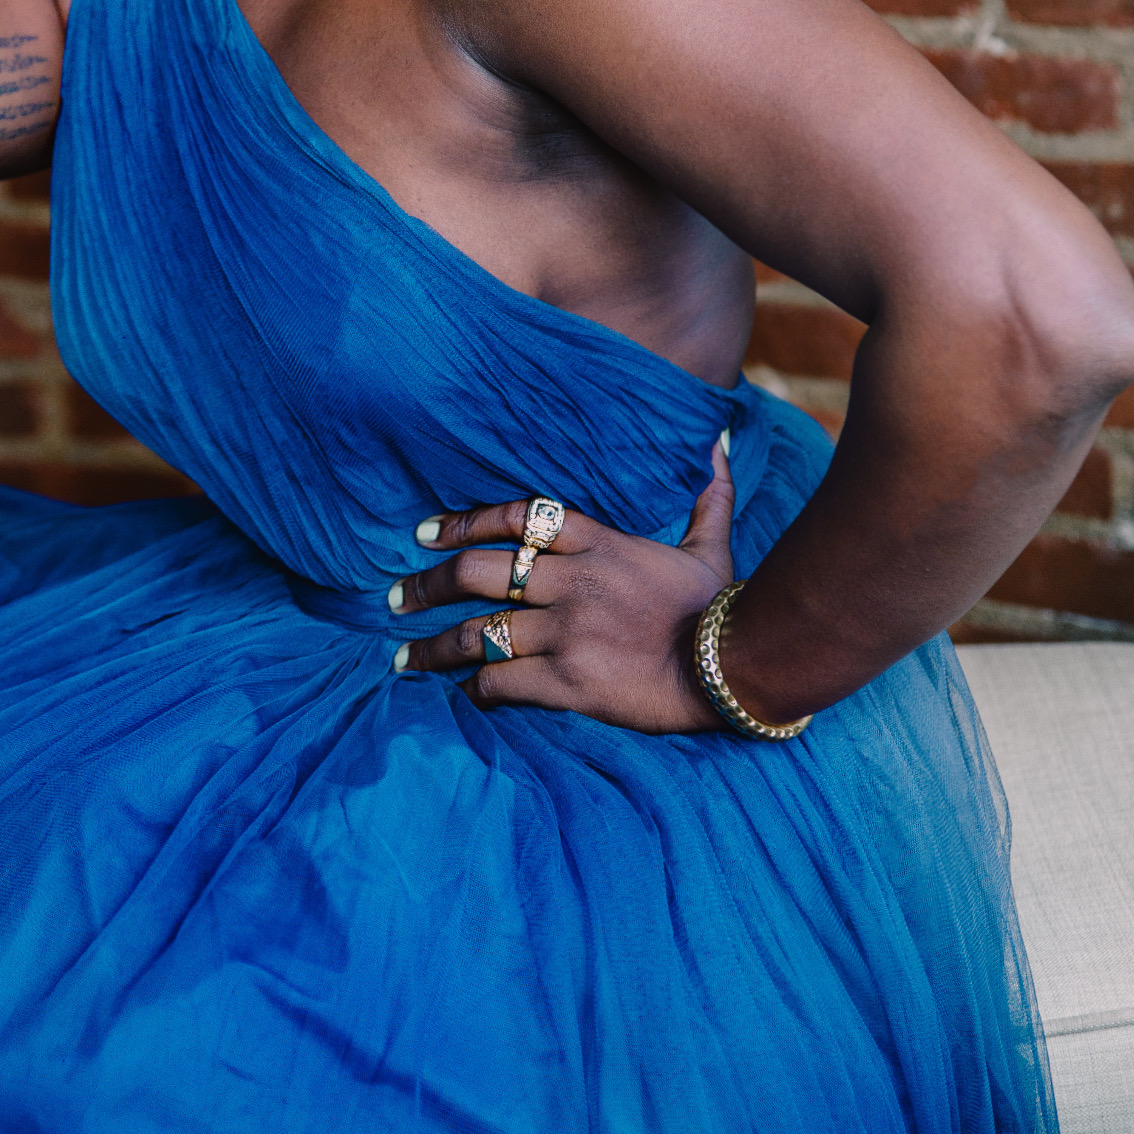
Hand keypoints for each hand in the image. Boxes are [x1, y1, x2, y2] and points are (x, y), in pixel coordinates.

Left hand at [391, 441, 734, 732]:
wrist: (737, 670)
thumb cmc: (723, 609)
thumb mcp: (711, 546)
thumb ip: (706, 495)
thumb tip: (715, 438)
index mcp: (599, 542)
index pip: (515, 517)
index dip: (463, 521)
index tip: (426, 532)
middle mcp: (572, 581)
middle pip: (478, 573)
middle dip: (427, 584)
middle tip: (396, 596)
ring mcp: (566, 632)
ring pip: (477, 633)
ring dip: (433, 647)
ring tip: (404, 657)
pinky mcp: (568, 682)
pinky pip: (500, 681)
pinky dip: (474, 688)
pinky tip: (462, 694)